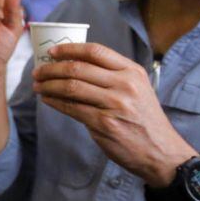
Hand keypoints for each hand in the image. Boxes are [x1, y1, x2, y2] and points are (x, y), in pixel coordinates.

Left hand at [33, 43, 194, 185]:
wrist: (162, 152)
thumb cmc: (144, 119)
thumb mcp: (138, 89)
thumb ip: (113, 76)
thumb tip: (75, 65)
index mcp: (132, 71)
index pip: (96, 51)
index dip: (70, 49)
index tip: (52, 51)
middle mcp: (124, 85)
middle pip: (78, 68)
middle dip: (52, 68)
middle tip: (38, 71)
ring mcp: (114, 104)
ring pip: (71, 87)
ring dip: (49, 85)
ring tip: (38, 85)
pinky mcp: (104, 124)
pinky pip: (72, 109)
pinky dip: (55, 102)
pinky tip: (47, 99)